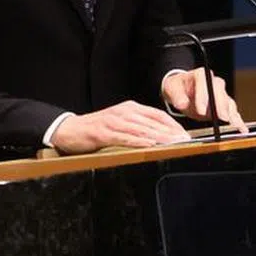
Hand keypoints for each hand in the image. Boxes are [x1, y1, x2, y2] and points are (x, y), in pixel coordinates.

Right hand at [49, 100, 190, 153]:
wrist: (70, 129)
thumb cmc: (97, 128)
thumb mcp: (121, 122)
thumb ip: (138, 126)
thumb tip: (159, 136)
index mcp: (131, 108)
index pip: (157, 115)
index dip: (172, 124)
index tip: (185, 134)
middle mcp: (125, 112)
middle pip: (153, 122)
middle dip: (171, 132)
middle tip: (185, 141)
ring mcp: (114, 121)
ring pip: (142, 130)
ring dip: (159, 138)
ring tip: (173, 144)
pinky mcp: (104, 132)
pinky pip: (125, 138)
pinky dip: (139, 142)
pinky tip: (150, 147)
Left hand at [161, 68, 247, 133]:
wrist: (182, 90)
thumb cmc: (177, 88)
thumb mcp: (172, 89)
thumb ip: (177, 96)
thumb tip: (182, 103)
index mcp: (201, 75)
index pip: (204, 83)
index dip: (203, 97)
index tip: (200, 110)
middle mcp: (214, 82)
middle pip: (220, 93)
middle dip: (221, 106)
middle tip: (222, 118)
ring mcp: (221, 93)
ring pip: (228, 102)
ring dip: (232, 115)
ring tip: (236, 126)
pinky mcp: (224, 105)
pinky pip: (232, 112)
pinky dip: (237, 121)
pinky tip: (242, 129)